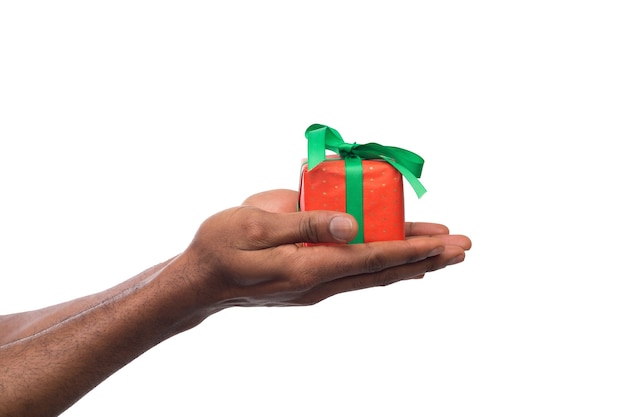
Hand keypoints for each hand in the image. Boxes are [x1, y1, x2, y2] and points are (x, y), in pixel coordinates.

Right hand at [180, 189, 470, 307]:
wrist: (200, 280)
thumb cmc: (221, 248)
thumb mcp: (257, 224)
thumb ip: (307, 221)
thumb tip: (354, 223)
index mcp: (309, 265)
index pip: (373, 256)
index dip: (412, 247)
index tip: (447, 242)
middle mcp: (321, 278)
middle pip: (384, 269)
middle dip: (426, 257)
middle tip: (464, 247)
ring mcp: (317, 281)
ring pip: (374, 272)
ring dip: (410, 261)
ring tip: (443, 252)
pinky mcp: (310, 276)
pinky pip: (354, 269)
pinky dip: (383, 262)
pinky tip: (399, 259)